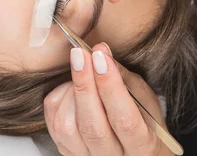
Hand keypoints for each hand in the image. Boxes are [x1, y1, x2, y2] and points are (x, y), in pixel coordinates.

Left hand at [44, 43, 171, 155]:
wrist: (132, 150)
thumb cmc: (142, 120)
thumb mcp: (143, 98)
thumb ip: (122, 77)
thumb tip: (100, 51)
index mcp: (142, 147)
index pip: (124, 120)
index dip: (110, 87)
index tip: (100, 56)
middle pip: (93, 127)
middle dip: (84, 85)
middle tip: (80, 54)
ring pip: (68, 127)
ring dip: (71, 93)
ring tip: (81, 73)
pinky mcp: (67, 152)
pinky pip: (54, 125)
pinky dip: (59, 100)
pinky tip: (71, 89)